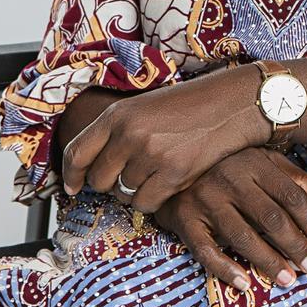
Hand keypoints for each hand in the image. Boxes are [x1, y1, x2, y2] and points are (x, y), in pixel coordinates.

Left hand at [61, 65, 267, 207]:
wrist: (235, 103)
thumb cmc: (191, 105)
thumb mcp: (145, 107)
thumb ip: (115, 133)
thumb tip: (88, 171)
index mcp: (118, 114)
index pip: (76, 153)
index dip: (71, 176)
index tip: (73, 188)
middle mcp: (130, 134)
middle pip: (98, 180)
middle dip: (111, 184)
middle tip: (131, 176)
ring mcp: (152, 154)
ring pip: (124, 194)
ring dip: (136, 191)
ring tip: (157, 173)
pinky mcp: (175, 173)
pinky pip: (146, 203)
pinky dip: (153, 200)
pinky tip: (168, 184)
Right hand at [155, 148, 306, 288]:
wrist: (169, 163)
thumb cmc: (226, 164)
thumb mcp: (264, 163)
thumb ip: (298, 181)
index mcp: (254, 164)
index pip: (291, 195)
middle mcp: (230, 180)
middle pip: (271, 217)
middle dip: (294, 244)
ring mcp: (205, 200)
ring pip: (243, 236)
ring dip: (267, 261)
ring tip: (287, 279)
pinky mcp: (184, 220)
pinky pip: (206, 250)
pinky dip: (225, 269)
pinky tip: (244, 284)